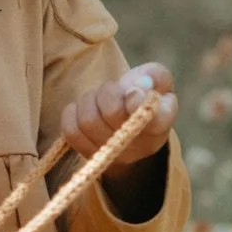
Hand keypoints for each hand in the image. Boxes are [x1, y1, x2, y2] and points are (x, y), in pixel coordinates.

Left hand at [59, 62, 177, 176]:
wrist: (129, 121)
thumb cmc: (145, 94)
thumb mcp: (158, 80)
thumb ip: (155, 76)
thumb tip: (137, 87)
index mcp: (160, 124)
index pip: (152, 120)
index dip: (137, 102)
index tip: (132, 90)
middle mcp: (139, 146)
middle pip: (112, 113)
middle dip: (107, 93)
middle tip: (111, 89)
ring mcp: (112, 154)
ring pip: (89, 120)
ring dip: (89, 100)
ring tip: (98, 98)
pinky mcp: (89, 154)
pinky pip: (71, 131)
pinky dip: (73, 113)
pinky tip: (84, 109)